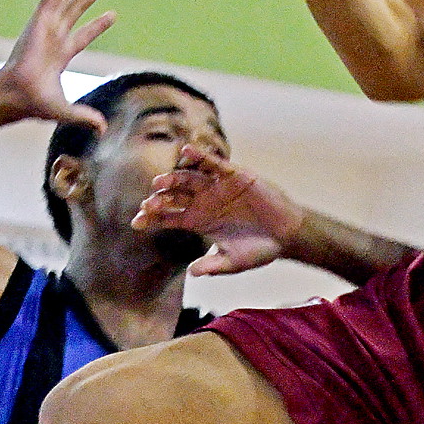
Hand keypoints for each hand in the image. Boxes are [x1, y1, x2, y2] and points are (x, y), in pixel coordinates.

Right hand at [0, 0, 115, 128]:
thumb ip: (84, 117)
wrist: (16, 94)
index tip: (112, 14)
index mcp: (61, 53)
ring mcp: (47, 25)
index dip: (97, 25)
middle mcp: (54, 35)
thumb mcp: (64, 110)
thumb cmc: (33, 103)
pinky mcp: (40, 18)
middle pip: (77, 9)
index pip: (83, 35)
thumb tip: (103, 129)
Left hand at [134, 147, 307, 276]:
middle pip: (174, 196)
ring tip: (160, 182)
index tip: (136, 222)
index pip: (169, 217)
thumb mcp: (234, 262)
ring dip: (174, 178)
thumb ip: (214, 265)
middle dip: (160, 199)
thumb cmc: (260, 249)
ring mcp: (218, 188)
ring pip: (189, 179)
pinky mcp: (235, 175)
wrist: (287, 235)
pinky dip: (202, 157)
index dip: (152, 218)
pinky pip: (215, 164)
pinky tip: (188, 151)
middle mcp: (204, 202)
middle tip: (149, 203)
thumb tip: (192, 272)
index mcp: (199, 221)